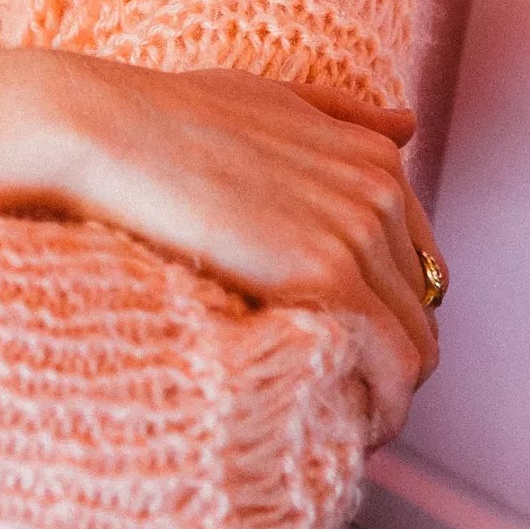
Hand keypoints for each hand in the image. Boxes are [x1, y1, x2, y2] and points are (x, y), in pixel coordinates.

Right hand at [42, 58, 444, 445]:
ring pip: (414, 345)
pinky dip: (384, 408)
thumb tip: (408, 125)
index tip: (351, 352)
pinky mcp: (327, 277)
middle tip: (341, 398)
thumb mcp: (270, 96)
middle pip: (418, 308)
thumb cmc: (169, 117)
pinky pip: (392, 367)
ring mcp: (359, 234)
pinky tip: (351, 433)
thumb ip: (341, 114)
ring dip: (386, 392)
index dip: (388, 313)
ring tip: (343, 426)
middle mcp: (382, 192)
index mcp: (374, 157)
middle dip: (386, 356)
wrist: (110, 132)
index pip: (419, 264)